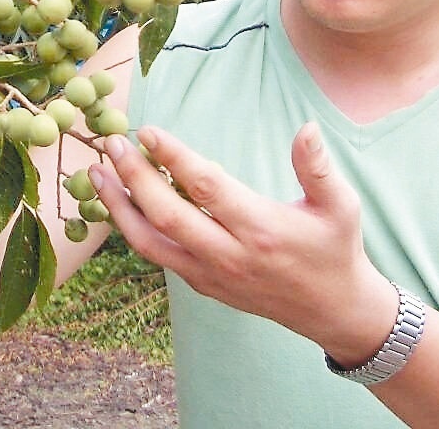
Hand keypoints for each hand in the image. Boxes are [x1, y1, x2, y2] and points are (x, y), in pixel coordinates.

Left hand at [89, 123, 397, 361]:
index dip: (174, 158)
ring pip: (150, 243)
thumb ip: (319, 168)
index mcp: (261, 230)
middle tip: (112, 143)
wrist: (332, 311)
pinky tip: (118, 201)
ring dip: (118, 207)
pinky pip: (157, 256)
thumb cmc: (335, 250)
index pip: (207, 188)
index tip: (148, 130)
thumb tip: (307, 128)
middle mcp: (229, 256)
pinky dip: (132, 229)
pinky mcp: (202, 285)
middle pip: (167, 216)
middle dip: (133, 178)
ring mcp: (211, 275)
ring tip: (97, 173)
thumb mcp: (341, 206)